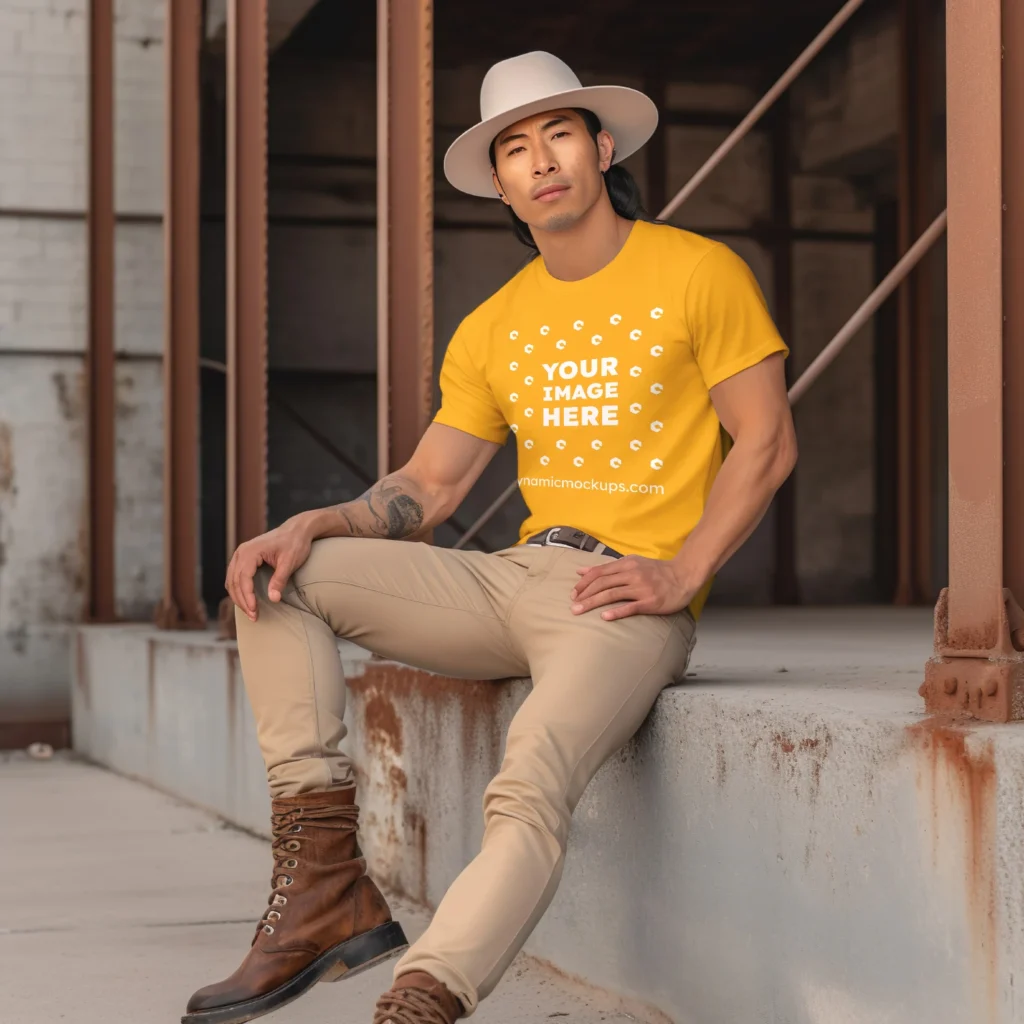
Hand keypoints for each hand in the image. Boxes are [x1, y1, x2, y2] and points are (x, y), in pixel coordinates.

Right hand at [225, 516, 314, 621]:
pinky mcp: (244, 558)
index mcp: (250, 551)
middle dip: (242, 601)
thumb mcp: (290, 562)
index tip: (254, 610)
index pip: (243, 578)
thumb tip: (273, 599)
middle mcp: (241, 552)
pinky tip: (246, 601)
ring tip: (250, 612)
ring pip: (232, 581)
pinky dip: (238, 590)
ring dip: (239, 598)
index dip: (247, 596)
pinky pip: (235, 577)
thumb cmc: (295, 544)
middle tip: (253, 616)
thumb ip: (280, 580)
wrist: (297, 530)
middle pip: (234, 582)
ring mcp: (240, 555)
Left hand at [569, 555, 699, 621]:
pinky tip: (604, 617)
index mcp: (626, 564)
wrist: (683, 576)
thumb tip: (582, 571)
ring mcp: (641, 588)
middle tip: (572, 605)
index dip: (584, 583)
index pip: (599, 572)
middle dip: (584, 594)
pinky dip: (616, 612)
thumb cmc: (656, 571)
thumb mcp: (632, 563)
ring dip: (593, 603)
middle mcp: (632, 574)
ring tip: (579, 611)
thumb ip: (608, 567)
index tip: (574, 593)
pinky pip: (630, 607)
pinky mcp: (650, 601)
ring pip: (611, 594)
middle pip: (602, 584)